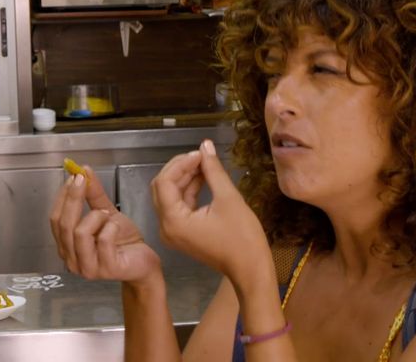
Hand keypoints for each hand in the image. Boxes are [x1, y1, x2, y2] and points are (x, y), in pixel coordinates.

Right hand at [49, 165, 161, 283]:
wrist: (144, 260)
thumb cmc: (123, 241)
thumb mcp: (105, 213)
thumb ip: (92, 195)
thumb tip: (83, 171)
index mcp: (66, 246)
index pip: (55, 219)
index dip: (63, 197)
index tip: (73, 177)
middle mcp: (72, 260)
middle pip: (64, 225)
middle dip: (73, 198)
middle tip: (83, 180)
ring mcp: (87, 268)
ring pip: (80, 233)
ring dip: (96, 217)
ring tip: (107, 216)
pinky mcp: (106, 269)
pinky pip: (103, 241)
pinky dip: (111, 228)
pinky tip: (117, 228)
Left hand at [151, 139, 269, 283]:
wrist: (251, 270)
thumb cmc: (243, 238)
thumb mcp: (228, 199)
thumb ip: (213, 170)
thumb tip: (205, 146)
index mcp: (172, 221)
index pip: (164, 182)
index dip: (181, 164)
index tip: (200, 154)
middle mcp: (166, 227)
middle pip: (163, 188)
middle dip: (180, 169)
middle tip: (201, 156)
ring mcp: (172, 231)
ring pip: (170, 196)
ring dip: (185, 178)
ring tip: (205, 164)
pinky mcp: (182, 233)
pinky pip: (179, 206)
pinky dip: (189, 191)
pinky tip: (204, 177)